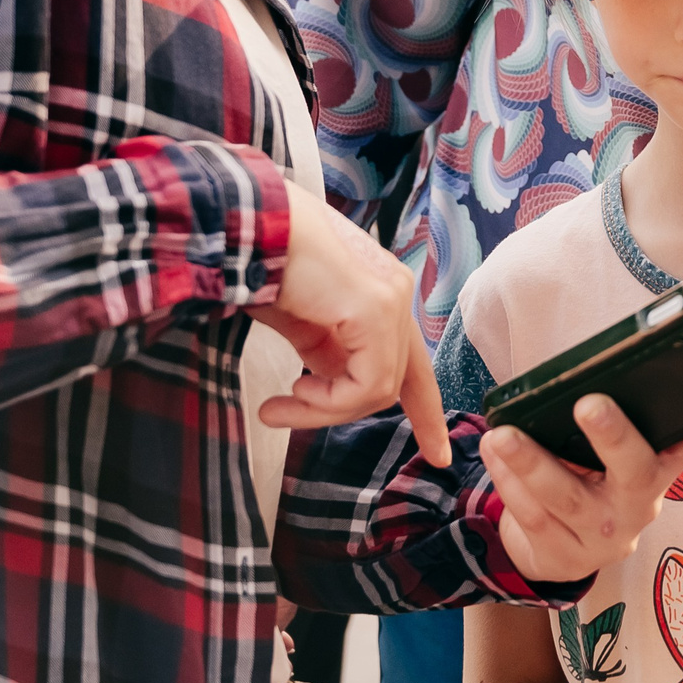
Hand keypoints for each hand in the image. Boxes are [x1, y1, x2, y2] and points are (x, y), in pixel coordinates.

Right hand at [251, 191, 451, 465]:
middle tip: (278, 413)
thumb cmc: (263, 267)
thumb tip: (332, 388)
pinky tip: (292, 391)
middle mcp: (395, 295)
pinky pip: (368, 386)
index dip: (426, 412)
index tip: (437, 454)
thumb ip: (328, 354)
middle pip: (394, 382)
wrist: (244, 227)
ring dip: (322, 410)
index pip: (415, 364)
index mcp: (380, 297)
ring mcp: (391, 300)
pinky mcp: (376, 310)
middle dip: (339, 412)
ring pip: (379, 391)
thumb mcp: (301, 323)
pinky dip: (327, 403)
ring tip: (276, 404)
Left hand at [482, 391, 682, 583]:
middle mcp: (640, 503)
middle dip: (613, 436)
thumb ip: (615, 422)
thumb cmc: (588, 478)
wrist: (557, 553)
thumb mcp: (610, 456)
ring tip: (502, 435)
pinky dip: (508, 484)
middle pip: (634, 470)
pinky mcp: (564, 557)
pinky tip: (495, 456)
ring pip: (565, 497)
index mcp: (661, 468)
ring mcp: (603, 534)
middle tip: (590, 403)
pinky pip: (532, 516)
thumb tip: (593, 374)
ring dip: (531, 462)